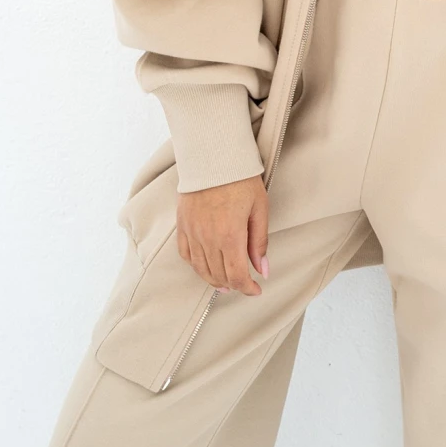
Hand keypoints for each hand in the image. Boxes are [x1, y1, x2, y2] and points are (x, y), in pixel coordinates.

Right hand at [177, 173, 269, 295]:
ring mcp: (192, 232)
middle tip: (244, 284)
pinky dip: (196, 266)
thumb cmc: (241, 179)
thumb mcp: (259, 208)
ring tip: (225, 283)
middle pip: (218, 275)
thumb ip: (259, 242)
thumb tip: (263, 270)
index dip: (247, 288)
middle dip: (233, 285)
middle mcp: (207, 238)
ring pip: (200, 269)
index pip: (236, 275)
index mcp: (229, 236)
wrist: (214, 156)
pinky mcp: (182, 225)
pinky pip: (186, 255)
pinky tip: (205, 266)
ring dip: (214, 280)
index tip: (256, 290)